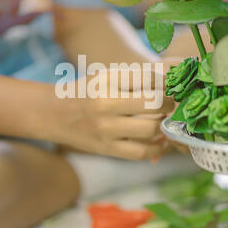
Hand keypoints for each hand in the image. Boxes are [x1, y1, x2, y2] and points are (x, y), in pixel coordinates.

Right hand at [52, 68, 173, 159]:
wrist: (53, 114)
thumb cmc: (86, 91)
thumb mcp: (106, 76)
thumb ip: (136, 77)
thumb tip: (172, 77)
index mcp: (106, 80)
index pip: (150, 77)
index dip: (168, 81)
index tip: (174, 85)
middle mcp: (106, 104)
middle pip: (155, 103)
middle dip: (170, 102)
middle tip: (173, 102)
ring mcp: (106, 129)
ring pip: (152, 129)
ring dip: (166, 124)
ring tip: (167, 120)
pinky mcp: (107, 149)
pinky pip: (142, 152)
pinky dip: (158, 148)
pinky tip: (161, 140)